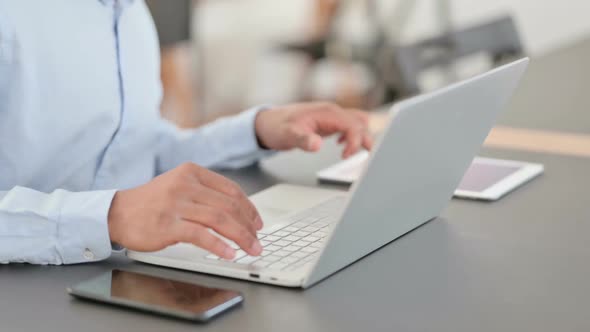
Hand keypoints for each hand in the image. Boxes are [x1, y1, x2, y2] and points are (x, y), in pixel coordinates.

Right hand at [107, 163, 262, 258]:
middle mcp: (185, 185)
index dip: (249, 208)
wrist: (117, 213)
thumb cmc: (151, 203)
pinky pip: (201, 235)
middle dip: (249, 226)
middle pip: (229, 206)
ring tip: (251, 249)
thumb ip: (205, 193)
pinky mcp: (167, 224)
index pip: (231, 190)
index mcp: (192, 172)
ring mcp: (176, 204)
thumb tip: (238, 212)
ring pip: (220, 220)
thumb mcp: (179, 187)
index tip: (257, 223)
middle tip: (258, 241)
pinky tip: (229, 254)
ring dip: (240, 237)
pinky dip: (219, 246)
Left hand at [255, 102, 372, 158]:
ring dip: (362, 136)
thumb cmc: (278, 126)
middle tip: (362, 158)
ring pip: (358, 122)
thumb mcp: (288, 135)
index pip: (353, 125)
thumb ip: (303, 140)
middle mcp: (332, 112)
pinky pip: (350, 125)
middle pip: (361, 123)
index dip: (355, 141)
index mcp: (326, 112)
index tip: (346, 156)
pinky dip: (353, 136)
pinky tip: (343, 147)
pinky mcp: (330, 122)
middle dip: (365, 140)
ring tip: (359, 153)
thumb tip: (317, 145)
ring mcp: (332, 116)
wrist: (268, 122)